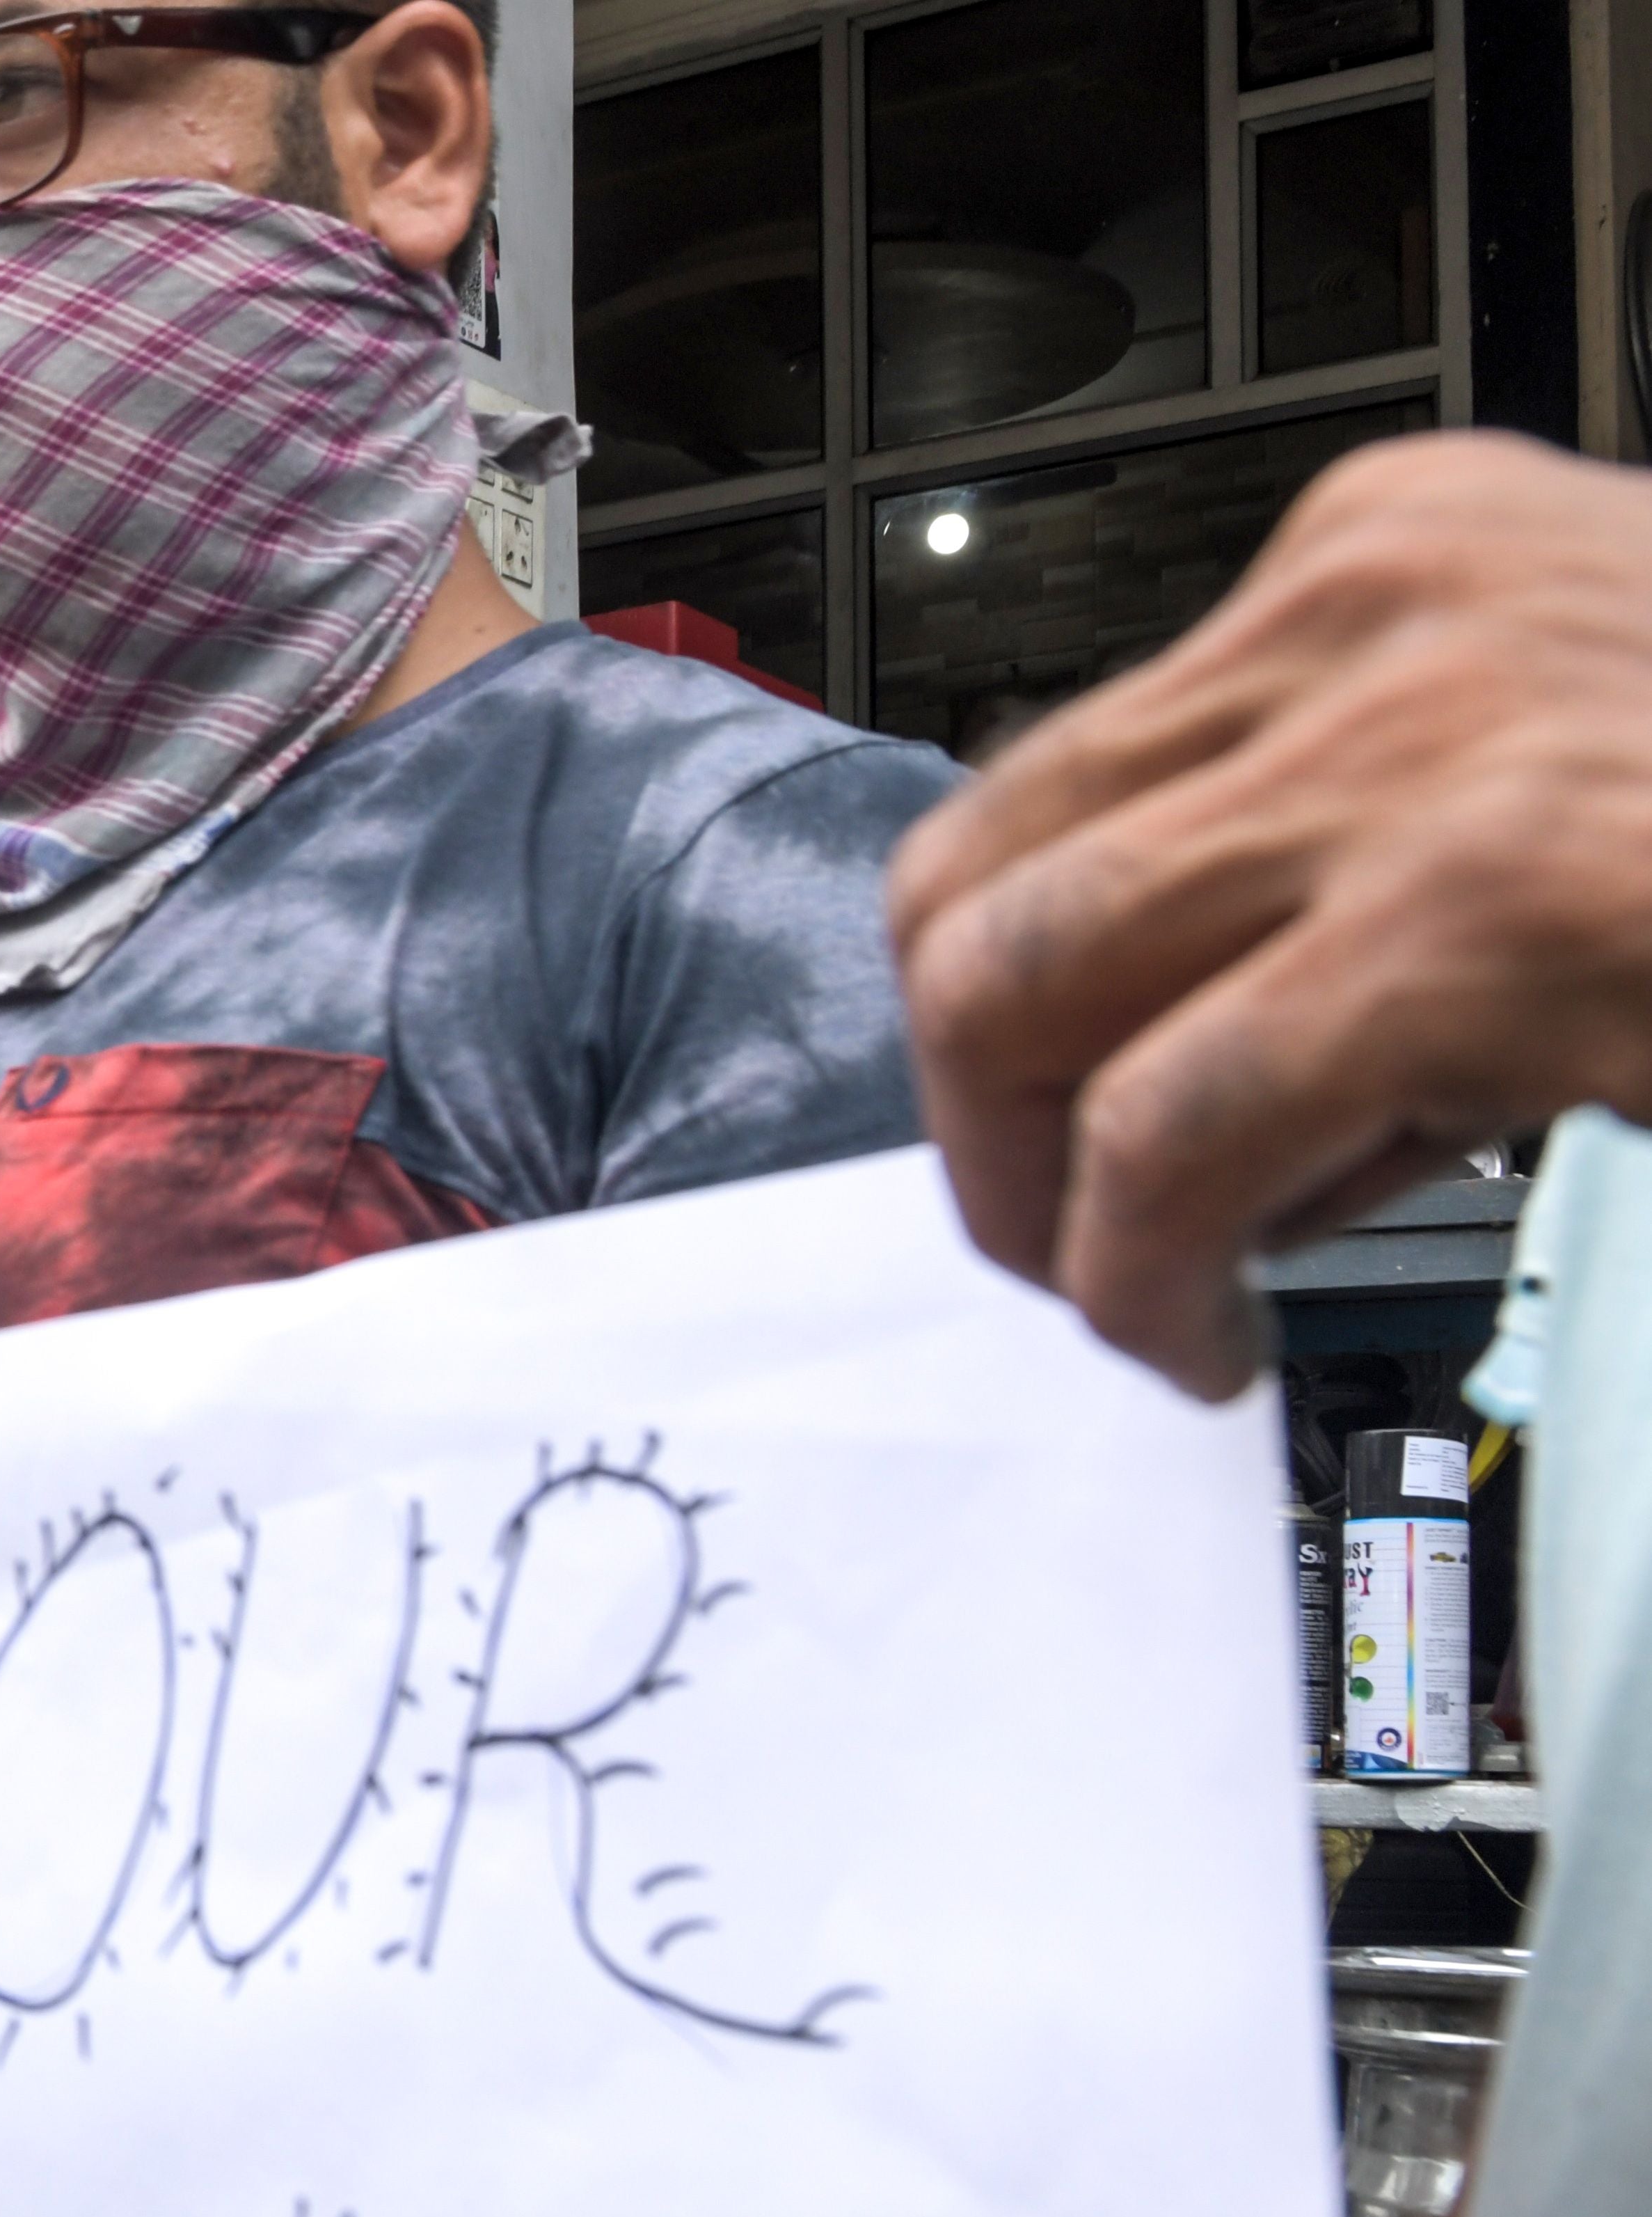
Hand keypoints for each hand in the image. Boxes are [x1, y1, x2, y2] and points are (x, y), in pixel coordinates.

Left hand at [889, 432, 1651, 1396]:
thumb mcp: (1566, 782)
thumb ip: (1370, 861)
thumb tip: (1160, 1054)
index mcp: (1400, 550)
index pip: (1054, 781)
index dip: (1018, 995)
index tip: (1059, 1125)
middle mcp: (1382, 611)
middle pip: (984, 880)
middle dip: (981, 1107)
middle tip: (1066, 1242)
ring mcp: (1423, 747)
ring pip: (1023, 1000)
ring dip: (1043, 1201)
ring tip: (1142, 1301)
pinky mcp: (1475, 913)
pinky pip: (1166, 1129)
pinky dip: (1138, 1270)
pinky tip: (1204, 1334)